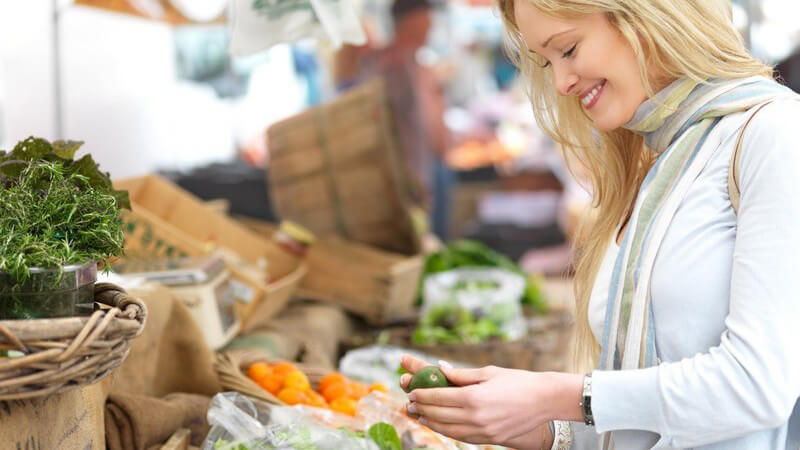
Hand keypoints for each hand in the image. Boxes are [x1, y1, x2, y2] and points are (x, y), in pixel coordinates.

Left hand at [399, 355, 582, 446]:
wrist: (545, 400)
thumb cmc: (518, 381)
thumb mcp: (488, 372)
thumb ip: (461, 374)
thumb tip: (440, 369)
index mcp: (473, 397)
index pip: (438, 397)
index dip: (422, 394)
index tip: (412, 392)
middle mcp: (475, 417)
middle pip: (439, 414)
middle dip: (421, 409)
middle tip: (410, 404)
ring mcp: (483, 431)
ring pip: (448, 430)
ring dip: (431, 422)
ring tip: (420, 416)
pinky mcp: (490, 439)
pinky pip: (463, 437)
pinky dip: (448, 431)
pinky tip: (441, 425)